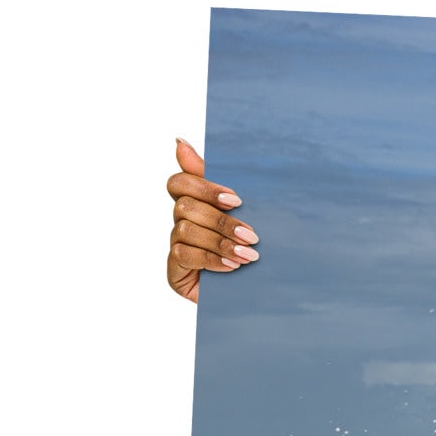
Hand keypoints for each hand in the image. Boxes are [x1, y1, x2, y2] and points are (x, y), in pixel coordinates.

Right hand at [166, 138, 257, 303]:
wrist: (260, 293)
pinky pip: (184, 255)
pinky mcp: (175, 271)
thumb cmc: (251, 248)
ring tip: (249, 256)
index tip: (236, 200)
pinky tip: (232, 267)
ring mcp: (176, 246)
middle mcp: (181, 222)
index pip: (180, 182)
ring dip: (220, 242)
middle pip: (185, 206)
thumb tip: (179, 142)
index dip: (204, 187)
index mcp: (195, 203)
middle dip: (221, 221)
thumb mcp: (245, 213)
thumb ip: (217, 181)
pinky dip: (211, 259)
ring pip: (185, 230)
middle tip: (252, 235)